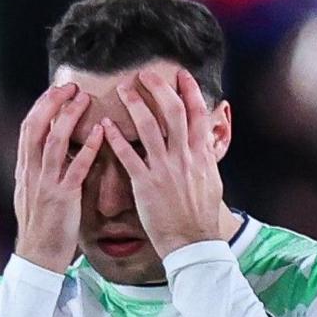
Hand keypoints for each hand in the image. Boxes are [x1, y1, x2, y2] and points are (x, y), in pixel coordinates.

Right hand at [11, 83, 100, 270]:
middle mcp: (31, 172)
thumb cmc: (42, 225)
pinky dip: (86, 148)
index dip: (42, 105)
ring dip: (68, 117)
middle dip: (52, 102)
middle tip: (70, 86)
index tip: (56, 89)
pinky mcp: (62, 198)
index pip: (28, 127)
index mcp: (25, 169)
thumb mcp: (35, 191)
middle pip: (36, 126)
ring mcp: (45, 184)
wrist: (37, 256)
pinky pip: (75, 168)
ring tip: (83, 99)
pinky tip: (100, 132)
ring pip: (53, 142)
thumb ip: (42, 168)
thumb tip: (54, 147)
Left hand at [102, 64, 228, 259]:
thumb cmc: (201, 215)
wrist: (193, 242)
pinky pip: (128, 155)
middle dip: (159, 88)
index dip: (189, 91)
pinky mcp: (146, 184)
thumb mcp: (212, 181)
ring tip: (123, 88)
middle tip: (145, 73)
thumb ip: (206, 158)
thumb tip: (207, 141)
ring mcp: (164, 169)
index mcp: (201, 155)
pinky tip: (104, 125)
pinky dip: (116, 138)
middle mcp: (184, 157)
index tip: (181, 74)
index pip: (198, 114)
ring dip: (135, 104)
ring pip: (149, 127)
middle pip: (173, 112)